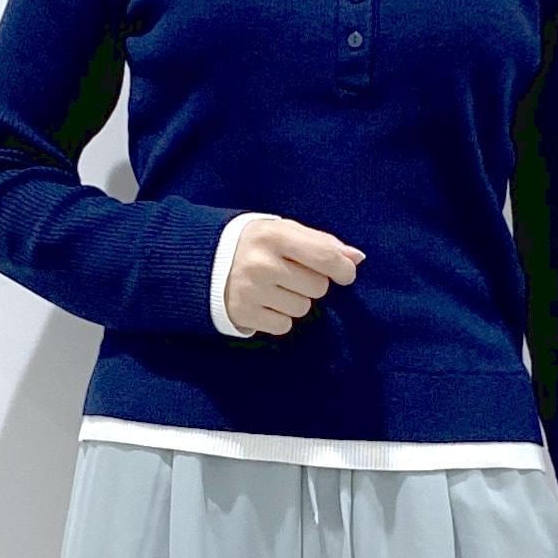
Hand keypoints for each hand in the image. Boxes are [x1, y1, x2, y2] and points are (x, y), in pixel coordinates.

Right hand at [225, 217, 366, 335]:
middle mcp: (261, 263)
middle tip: (291, 274)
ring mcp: (250, 291)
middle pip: (318, 287)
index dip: (343, 269)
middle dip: (311, 283)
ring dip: (294, 301)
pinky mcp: (242, 313)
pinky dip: (279, 317)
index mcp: (273, 235)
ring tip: (274, 287)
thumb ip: (321, 242)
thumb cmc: (255, 244)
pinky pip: (284, 326)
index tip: (345, 274)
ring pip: (302, 308)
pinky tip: (264, 303)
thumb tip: (357, 257)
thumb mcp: (283, 231)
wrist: (200, 260)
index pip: (325, 257)